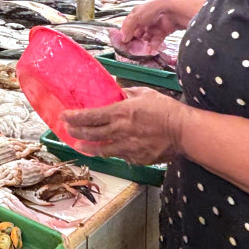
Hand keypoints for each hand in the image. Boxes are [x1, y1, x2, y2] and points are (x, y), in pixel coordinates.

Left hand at [61, 87, 190, 164]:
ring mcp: (127, 147)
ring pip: (101, 149)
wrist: (184, 132)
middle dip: (75, 131)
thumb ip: (127, 92)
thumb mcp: (145, 94)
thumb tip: (116, 90)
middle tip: (66, 129)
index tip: (64, 116)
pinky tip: (107, 150)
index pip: (91, 116)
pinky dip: (112, 152)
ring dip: (87, 147)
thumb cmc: (166, 110)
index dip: (74, 116)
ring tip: (78, 144)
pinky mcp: (136, 158)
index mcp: (120, 112)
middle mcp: (120, 131)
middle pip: (91, 133)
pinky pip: (119, 156)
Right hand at [118, 0, 201, 53]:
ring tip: (141, 49)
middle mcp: (145, 20)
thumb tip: (123, 39)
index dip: (125, 33)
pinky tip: (150, 50)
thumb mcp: (136, 17)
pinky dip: (153, 46)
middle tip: (131, 47)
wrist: (172, 12)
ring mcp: (153, 27)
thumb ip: (128, 28)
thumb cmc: (152, 10)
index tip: (123, 42)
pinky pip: (155, 42)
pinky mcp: (161, 33)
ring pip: (145, 38)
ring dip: (143, 44)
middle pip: (137, 32)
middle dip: (134, 40)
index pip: (128, 25)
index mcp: (138, 13)